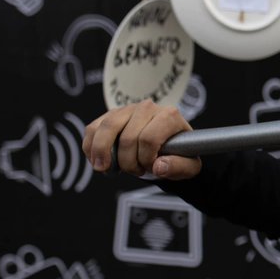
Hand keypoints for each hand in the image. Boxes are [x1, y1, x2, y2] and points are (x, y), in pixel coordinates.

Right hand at [82, 100, 200, 179]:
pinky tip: (96, 160)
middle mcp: (148, 107)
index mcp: (169, 116)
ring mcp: (127, 109)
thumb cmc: (179, 154)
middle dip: (127, 162)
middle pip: (127, 137)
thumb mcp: (189, 165)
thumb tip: (158, 166)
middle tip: (135, 171)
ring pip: (106, 128)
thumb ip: (179, 167)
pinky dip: (90, 146)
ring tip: (106, 169)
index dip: (145, 159)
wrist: (169, 145)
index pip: (149, 138)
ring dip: (103, 154)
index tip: (150, 168)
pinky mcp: (111, 115)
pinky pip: (93, 128)